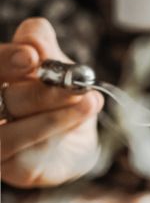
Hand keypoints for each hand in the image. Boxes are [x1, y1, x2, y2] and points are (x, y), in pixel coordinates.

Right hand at [0, 18, 102, 187]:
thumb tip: (33, 35)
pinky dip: (54, 137)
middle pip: (2, 98)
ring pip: (11, 134)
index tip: (32, 57)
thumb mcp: (57, 65)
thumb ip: (44, 46)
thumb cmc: (60, 97)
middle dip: (41, 92)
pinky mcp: (11, 167)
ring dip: (53, 117)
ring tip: (88, 103)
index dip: (6, 60)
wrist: (77, 140)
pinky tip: (76, 126)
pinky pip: (27, 155)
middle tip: (75, 86)